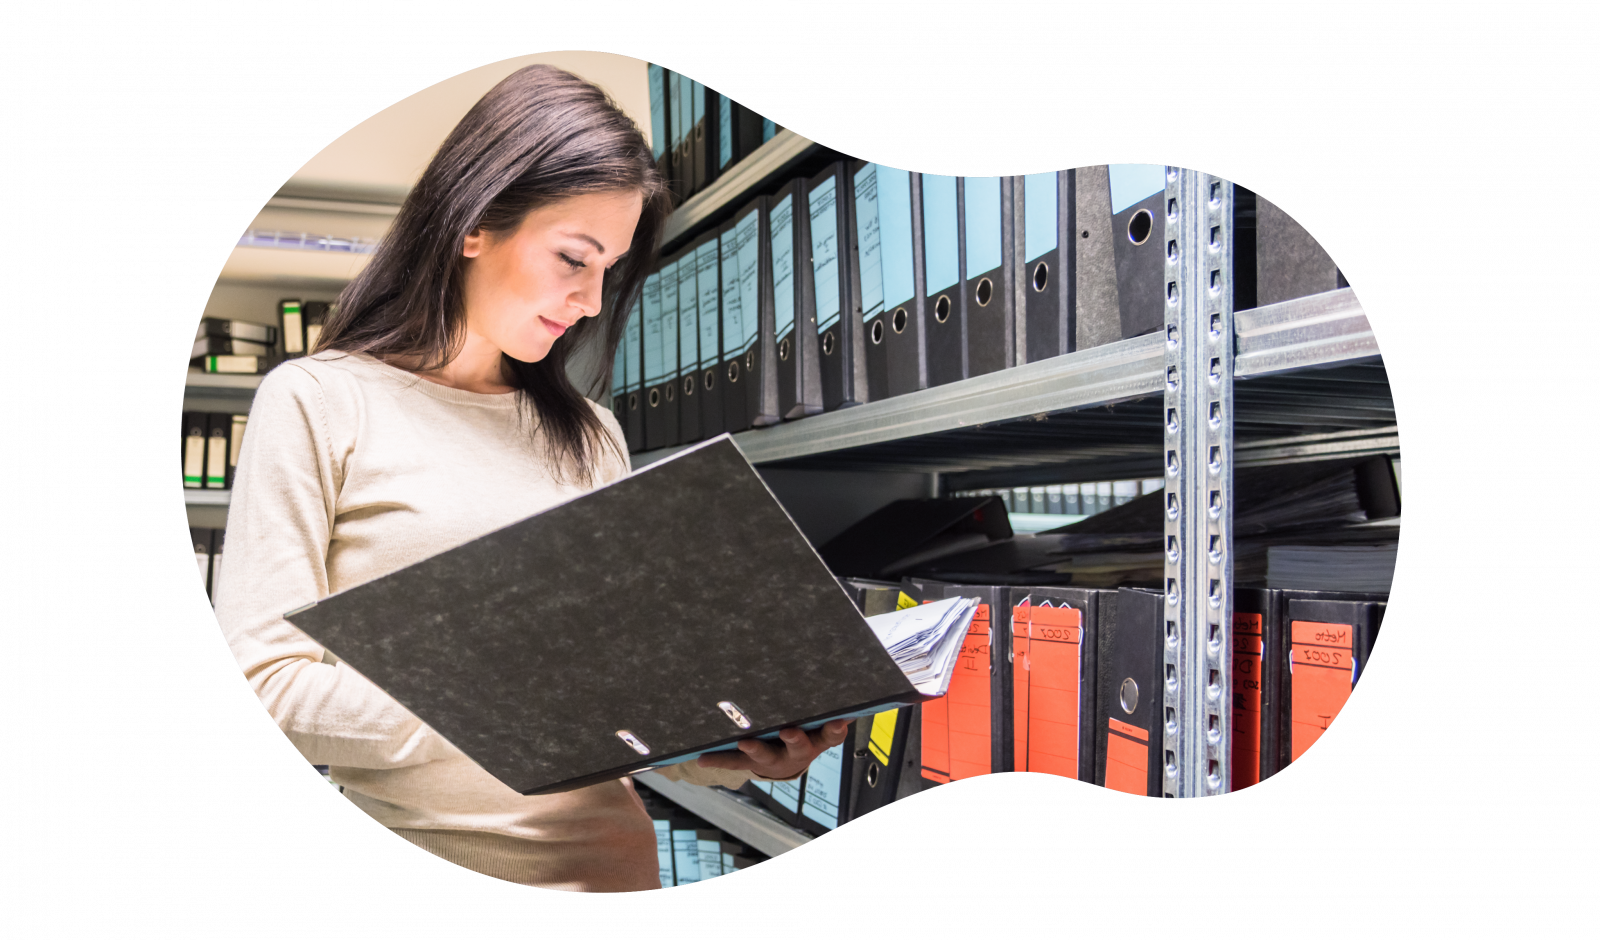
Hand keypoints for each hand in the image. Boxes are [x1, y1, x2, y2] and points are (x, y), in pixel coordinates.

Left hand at [695, 719, 851, 779]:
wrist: (785, 764)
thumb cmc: (805, 731)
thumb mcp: (818, 721)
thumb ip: (827, 706)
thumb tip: (846, 682)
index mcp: (817, 739)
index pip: (831, 735)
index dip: (835, 729)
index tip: (839, 721)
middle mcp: (796, 753)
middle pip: (799, 747)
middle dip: (795, 740)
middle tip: (790, 731)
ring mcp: (772, 759)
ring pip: (765, 756)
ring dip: (756, 750)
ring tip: (745, 742)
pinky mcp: (750, 762)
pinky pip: (734, 761)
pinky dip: (719, 759)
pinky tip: (702, 758)